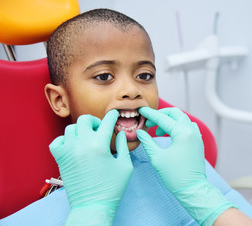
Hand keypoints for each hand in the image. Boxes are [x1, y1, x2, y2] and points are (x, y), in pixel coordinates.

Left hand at [50, 110, 133, 225]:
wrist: (92, 205)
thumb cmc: (111, 188)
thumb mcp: (125, 166)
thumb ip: (123, 146)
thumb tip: (121, 134)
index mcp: (100, 144)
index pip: (107, 122)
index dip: (113, 116)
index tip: (115, 115)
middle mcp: (82, 144)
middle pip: (85, 120)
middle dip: (95, 120)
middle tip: (100, 128)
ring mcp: (69, 151)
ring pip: (71, 128)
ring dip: (80, 129)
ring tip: (87, 137)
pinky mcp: (60, 159)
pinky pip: (57, 141)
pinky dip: (64, 139)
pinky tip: (73, 144)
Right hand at [136, 107, 234, 225]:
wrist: (192, 189)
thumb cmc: (175, 175)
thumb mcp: (157, 157)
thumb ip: (147, 142)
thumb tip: (140, 132)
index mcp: (182, 133)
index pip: (163, 118)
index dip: (150, 114)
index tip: (141, 110)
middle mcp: (191, 131)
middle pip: (175, 113)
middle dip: (161, 115)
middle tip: (148, 122)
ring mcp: (196, 136)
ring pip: (182, 119)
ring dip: (169, 120)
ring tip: (156, 131)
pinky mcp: (197, 142)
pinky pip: (187, 127)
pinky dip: (177, 126)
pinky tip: (168, 134)